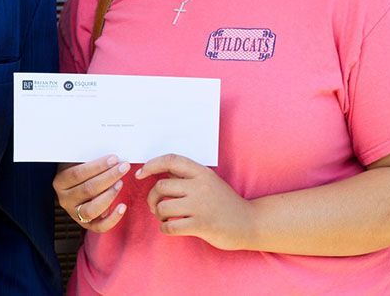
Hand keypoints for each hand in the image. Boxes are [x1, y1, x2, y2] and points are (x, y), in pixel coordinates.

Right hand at [53, 155, 129, 232]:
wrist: (74, 187)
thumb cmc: (80, 170)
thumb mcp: (78, 162)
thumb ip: (89, 159)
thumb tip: (110, 157)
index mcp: (60, 181)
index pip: (78, 173)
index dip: (97, 166)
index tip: (114, 158)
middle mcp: (65, 199)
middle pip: (87, 190)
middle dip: (108, 177)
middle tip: (123, 167)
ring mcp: (74, 214)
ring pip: (91, 209)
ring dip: (109, 195)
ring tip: (120, 183)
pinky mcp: (85, 225)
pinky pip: (99, 227)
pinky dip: (113, 219)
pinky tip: (123, 206)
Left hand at [136, 154, 251, 250]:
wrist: (249, 222)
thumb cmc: (224, 202)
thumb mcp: (208, 182)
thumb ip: (187, 176)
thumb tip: (158, 171)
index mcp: (201, 172)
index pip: (170, 160)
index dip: (151, 165)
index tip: (140, 174)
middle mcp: (200, 186)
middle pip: (161, 187)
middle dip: (152, 198)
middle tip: (155, 206)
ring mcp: (200, 206)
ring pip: (162, 207)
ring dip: (158, 215)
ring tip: (165, 218)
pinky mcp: (201, 225)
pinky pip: (170, 227)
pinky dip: (165, 229)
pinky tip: (170, 228)